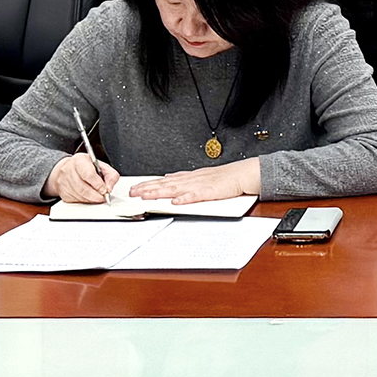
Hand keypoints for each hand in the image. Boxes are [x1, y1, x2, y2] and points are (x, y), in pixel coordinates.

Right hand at [46, 151, 121, 203]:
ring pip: (79, 195)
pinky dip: (85, 201)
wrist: (68, 169)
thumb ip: (110, 175)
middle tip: (103, 197)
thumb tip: (109, 188)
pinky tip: (89, 197)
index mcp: (79, 160)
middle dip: (96, 195)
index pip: (89, 174)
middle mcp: (69, 170)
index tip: (105, 190)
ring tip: (98, 197)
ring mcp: (64, 181)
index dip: (98, 185)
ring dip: (91, 199)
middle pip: (83, 188)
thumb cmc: (85, 167)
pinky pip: (75, 200)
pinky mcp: (63, 192)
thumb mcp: (101, 165)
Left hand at [128, 162, 258, 205]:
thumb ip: (184, 178)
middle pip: (165, 184)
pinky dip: (185, 199)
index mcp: (189, 177)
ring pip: (176, 189)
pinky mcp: (211, 192)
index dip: (149, 184)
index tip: (135, 187)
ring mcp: (200, 185)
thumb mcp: (201, 176)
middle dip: (148, 188)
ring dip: (160, 192)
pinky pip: (196, 196)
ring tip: (145, 196)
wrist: (243, 174)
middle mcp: (191, 179)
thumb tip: (168, 177)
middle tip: (132, 192)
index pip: (164, 180)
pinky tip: (175, 202)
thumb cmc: (226, 177)